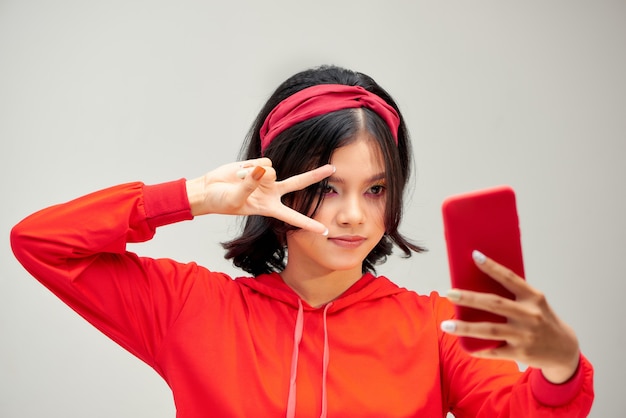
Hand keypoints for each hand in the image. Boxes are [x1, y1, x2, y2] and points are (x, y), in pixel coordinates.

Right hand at [185, 158, 333, 233]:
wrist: (209, 190)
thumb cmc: (221, 202)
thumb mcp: (235, 199)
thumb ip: (250, 185)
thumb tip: (261, 170)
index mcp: (269, 208)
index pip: (293, 217)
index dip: (308, 223)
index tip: (324, 231)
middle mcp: (272, 193)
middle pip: (299, 183)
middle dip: (315, 176)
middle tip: (333, 168)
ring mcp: (266, 179)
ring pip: (273, 170)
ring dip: (256, 174)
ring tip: (240, 180)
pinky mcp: (259, 166)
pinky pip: (263, 161)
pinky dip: (250, 166)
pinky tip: (241, 172)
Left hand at [441, 250, 580, 383]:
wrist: (564, 350)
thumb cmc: (541, 320)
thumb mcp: (534, 303)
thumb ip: (513, 294)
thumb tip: (477, 282)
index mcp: (533, 298)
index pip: (510, 278)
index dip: (492, 267)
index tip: (475, 255)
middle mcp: (530, 315)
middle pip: (494, 303)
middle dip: (469, 298)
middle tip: (449, 293)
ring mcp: (525, 335)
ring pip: (490, 329)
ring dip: (465, 327)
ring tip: (446, 325)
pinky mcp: (521, 353)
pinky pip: (493, 350)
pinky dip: (477, 348)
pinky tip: (463, 345)